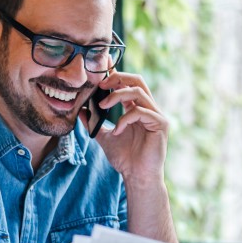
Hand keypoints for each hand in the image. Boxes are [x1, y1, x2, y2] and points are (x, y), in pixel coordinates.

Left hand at [82, 70, 168, 184]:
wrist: (137, 177)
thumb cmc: (125, 158)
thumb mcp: (104, 137)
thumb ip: (94, 123)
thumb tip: (81, 111)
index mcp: (137, 108)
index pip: (127, 83)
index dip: (115, 73)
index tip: (101, 66)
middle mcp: (148, 108)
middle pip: (137, 80)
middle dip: (118, 78)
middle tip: (100, 85)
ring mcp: (156, 115)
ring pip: (138, 92)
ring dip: (117, 96)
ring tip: (102, 106)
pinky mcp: (160, 124)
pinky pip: (141, 112)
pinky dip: (125, 119)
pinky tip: (116, 131)